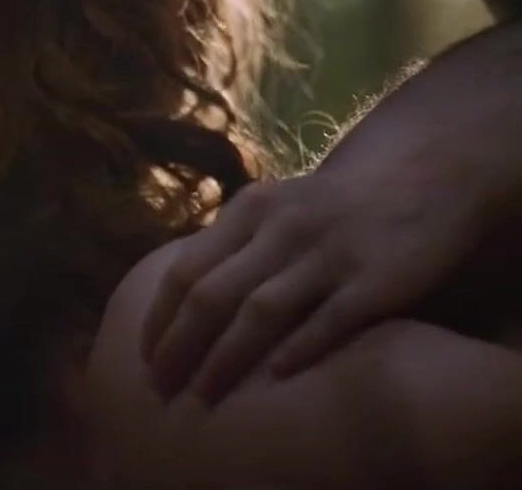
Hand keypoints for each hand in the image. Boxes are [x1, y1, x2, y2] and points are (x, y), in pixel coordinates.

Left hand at [139, 168, 478, 404]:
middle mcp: (282, 228)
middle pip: (213, 294)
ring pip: (261, 311)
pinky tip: (276, 378)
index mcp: (249, 209)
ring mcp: (329, 252)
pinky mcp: (376, 279)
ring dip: (225, 357)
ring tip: (202, 394)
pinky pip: (330, 320)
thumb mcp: (274, 207)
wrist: (425, 176)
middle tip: (161, 386)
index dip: (160, 319)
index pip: (185, 269)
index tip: (144, 358)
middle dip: (180, 345)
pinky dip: (300, 348)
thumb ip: (230, 245)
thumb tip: (175, 301)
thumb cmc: (332, 205)